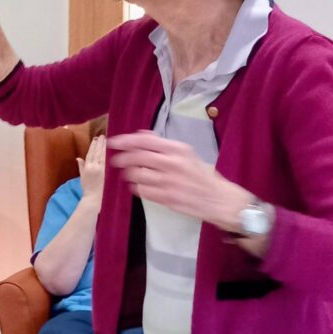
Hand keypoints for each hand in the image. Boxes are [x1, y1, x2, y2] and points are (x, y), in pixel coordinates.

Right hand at [77, 135, 106, 207]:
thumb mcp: (82, 176)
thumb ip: (81, 166)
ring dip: (103, 147)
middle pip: (97, 152)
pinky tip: (108, 149)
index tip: (94, 139)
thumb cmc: (87, 186)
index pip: (90, 154)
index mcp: (87, 167)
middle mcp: (94, 167)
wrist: (93, 196)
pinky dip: (106, 154)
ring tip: (105, 140)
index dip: (93, 146)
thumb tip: (78, 158)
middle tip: (101, 136)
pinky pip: (105, 160)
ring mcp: (100, 169)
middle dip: (99, 144)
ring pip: (102, 155)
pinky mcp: (105, 172)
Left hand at [107, 131, 250, 229]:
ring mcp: (169, 182)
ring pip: (137, 175)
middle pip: (137, 157)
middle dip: (122, 158)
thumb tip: (141, 134)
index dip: (126, 141)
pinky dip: (136, 187)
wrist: (219, 199)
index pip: (145, 141)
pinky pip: (143, 191)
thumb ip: (163, 144)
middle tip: (116, 160)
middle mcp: (173, 164)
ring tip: (128, 174)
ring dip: (128, 174)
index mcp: (178, 150)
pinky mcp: (167, 198)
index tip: (113, 142)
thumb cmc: (201, 175)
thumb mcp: (186, 153)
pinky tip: (137, 186)